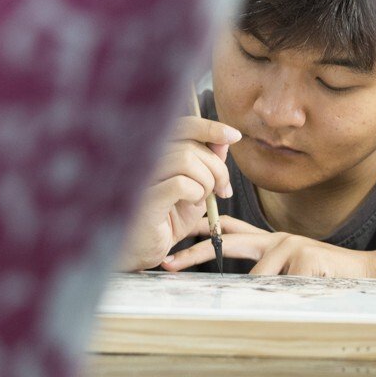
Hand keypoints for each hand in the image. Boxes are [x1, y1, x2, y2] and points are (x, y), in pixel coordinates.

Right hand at [117, 116, 240, 271]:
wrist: (143, 250)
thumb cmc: (166, 219)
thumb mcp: (195, 188)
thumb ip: (208, 163)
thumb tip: (225, 140)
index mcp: (156, 152)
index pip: (184, 126)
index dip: (211, 128)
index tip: (234, 136)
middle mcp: (144, 158)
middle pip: (191, 146)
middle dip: (217, 168)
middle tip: (222, 190)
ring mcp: (141, 176)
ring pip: (187, 160)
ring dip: (206, 182)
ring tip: (202, 199)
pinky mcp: (144, 198)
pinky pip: (181, 183)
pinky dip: (196, 194)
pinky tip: (190, 204)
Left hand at [162, 215, 375, 277]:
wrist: (364, 272)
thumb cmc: (324, 278)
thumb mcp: (289, 275)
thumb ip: (265, 275)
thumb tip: (233, 293)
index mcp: (270, 241)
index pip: (229, 231)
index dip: (201, 232)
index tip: (174, 242)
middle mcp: (276, 237)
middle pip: (226, 241)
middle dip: (194, 253)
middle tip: (166, 264)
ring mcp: (289, 244)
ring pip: (258, 278)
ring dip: (272, 296)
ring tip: (297, 294)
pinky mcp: (303, 256)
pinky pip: (280, 287)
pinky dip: (291, 297)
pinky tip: (310, 292)